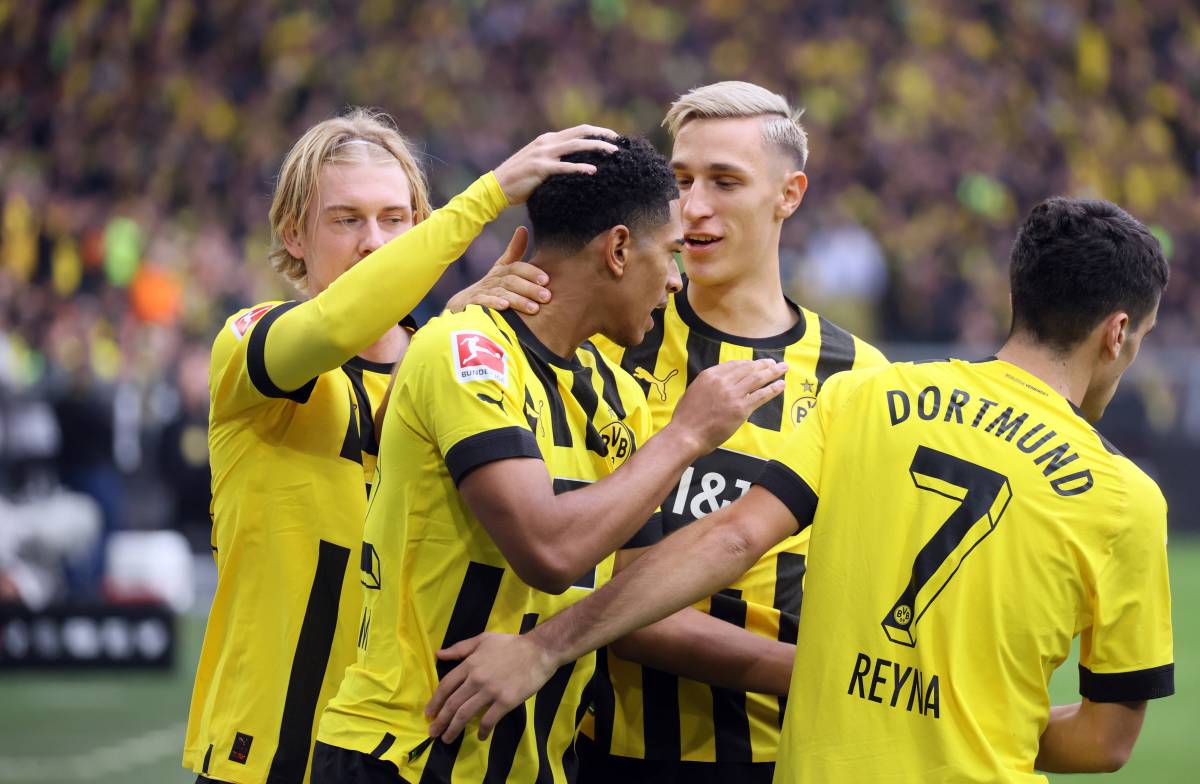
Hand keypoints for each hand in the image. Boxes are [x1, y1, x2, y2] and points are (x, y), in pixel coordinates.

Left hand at [425, 632, 558, 742]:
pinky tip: (480, 736)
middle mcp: (476, 678)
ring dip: (454, 729)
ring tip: (448, 739)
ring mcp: (491, 691)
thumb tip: (439, 654)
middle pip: (452, 704)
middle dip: (440, 721)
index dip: (435, 701)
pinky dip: (482, 730)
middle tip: (433, 732)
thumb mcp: (483, 639)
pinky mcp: (506, 701)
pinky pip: (489, 720)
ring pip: (465, 714)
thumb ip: (460, 648)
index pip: (446, 686)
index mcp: (470, 663)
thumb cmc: (511, 644)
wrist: (539, 650)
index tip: (429, 713)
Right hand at [445, 227, 550, 314]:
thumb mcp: (502, 267)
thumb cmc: (490, 285)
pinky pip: (483, 302)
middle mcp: (493, 280)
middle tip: (546, 297)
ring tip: (534, 308)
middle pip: (512, 281)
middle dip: (530, 289)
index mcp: (501, 271)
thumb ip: (514, 250)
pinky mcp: (473, 303)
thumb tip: (522, 228)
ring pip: (502, 293)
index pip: (516, 268)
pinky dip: (493, 303)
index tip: (546, 280)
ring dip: (518, 300)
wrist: (463, 304)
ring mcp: (483, 291)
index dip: (531, 272)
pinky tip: (505, 307)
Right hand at [493, 125, 619, 203]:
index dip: (597, 132)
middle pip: (581, 133)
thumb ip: (555, 159)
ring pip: (576, 145)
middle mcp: (547, 142)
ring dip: (597, 147)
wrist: (496, 187)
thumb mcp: (539, 163)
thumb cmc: (519, 180)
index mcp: (548, 139)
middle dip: (602, 135)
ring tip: (614, 153)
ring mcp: (543, 154)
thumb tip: (575, 164)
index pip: (578, 130)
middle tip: (620, 143)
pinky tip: (593, 171)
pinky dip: (580, 167)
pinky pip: (564, 167)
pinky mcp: (540, 168)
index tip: (613, 138)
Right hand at [669, 359, 787, 454]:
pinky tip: (781, 385)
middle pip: (749, 368)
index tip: (757, 364)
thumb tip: (718, 385)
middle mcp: (723, 381)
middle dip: (764, 365)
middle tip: (774, 363)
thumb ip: (708, 385)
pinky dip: (773, 389)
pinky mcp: (741, 408)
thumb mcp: (694, 391)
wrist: (686, 434)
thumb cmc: (686, 417)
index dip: (749, 363)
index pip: (734, 365)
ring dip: (773, 372)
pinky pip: (761, 395)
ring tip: (783, 369)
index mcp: (710, 375)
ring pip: (758, 378)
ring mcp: (733, 394)